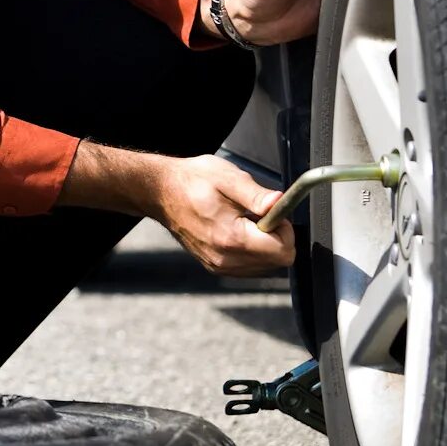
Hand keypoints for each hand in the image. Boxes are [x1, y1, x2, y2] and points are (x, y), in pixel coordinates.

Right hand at [151, 154, 293, 276]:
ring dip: (264, 245)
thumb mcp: (228, 178)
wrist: (161, 192)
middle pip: (277, 262)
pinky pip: (250, 268)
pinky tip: (237, 231)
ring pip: (265, 267)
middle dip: (276, 237)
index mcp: (232, 238)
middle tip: (257, 215)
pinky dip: (252, 251)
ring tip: (244, 222)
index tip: (272, 213)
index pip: (283, 251)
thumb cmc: (191, 181)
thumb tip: (279, 203)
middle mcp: (225, 259)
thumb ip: (257, 194)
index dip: (285, 229)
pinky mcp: (215, 267)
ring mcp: (219, 266)